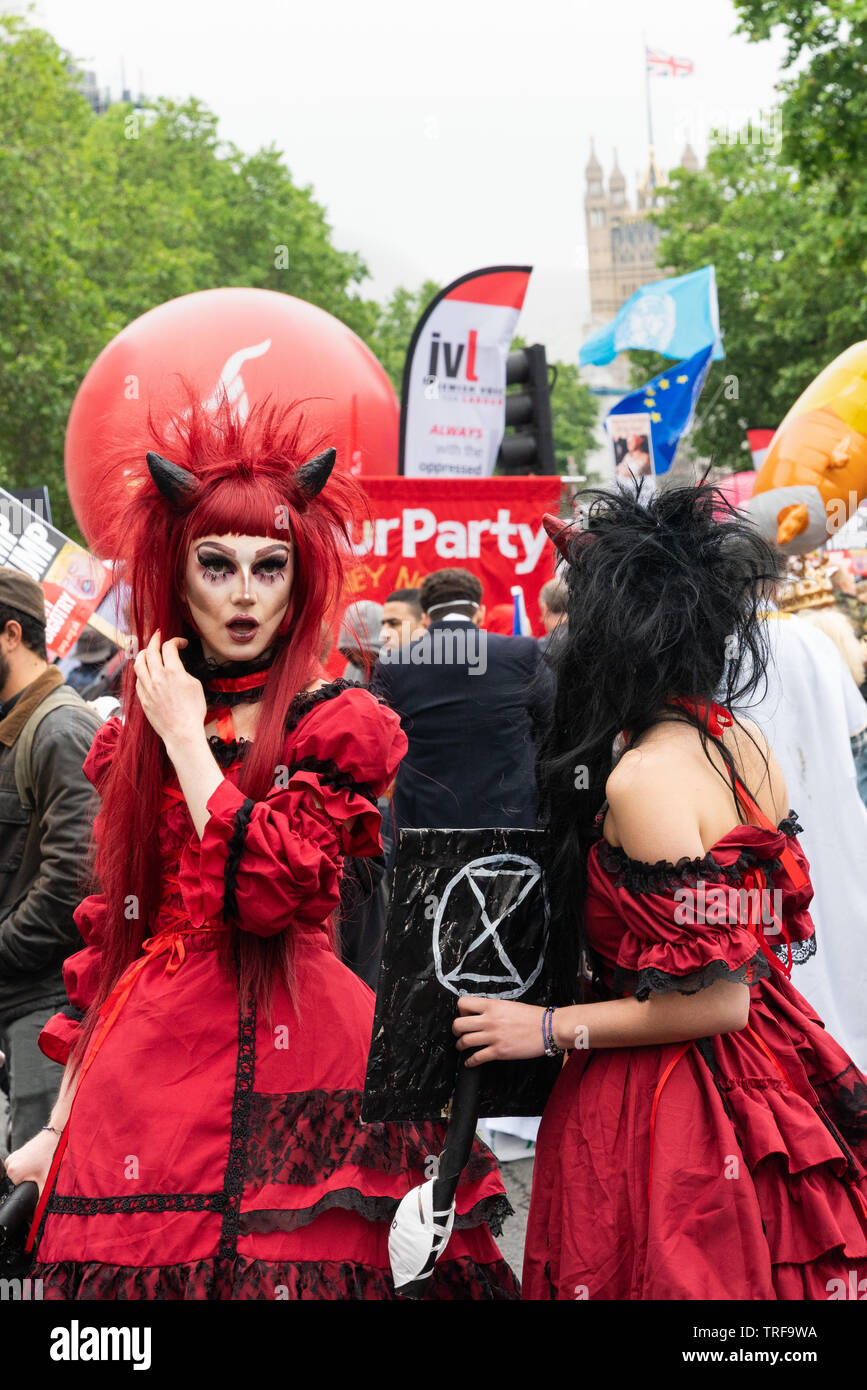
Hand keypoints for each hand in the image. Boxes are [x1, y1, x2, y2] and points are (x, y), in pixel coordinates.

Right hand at [4, 1128, 58, 1193]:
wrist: (52, 1139)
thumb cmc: (49, 1156)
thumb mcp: (45, 1181)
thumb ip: (41, 1197)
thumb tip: (38, 1210)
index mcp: (13, 1172)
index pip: (18, 1187)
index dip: (29, 1185)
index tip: (36, 1178)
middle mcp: (9, 1164)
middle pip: (17, 1180)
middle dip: (28, 1178)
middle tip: (38, 1170)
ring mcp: (11, 1157)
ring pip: (18, 1173)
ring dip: (27, 1171)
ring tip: (37, 1164)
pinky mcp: (15, 1153)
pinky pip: (18, 1165)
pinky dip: (26, 1165)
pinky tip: (35, 1160)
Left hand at [134, 631, 205, 747]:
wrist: (182, 732)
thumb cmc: (193, 711)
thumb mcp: (195, 686)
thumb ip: (183, 672)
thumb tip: (176, 668)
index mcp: (173, 672)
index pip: (169, 647)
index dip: (175, 641)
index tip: (181, 643)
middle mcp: (158, 677)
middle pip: (150, 651)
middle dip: (154, 640)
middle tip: (158, 636)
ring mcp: (148, 688)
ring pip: (139, 663)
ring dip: (143, 653)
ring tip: (147, 651)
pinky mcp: (143, 699)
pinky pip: (138, 680)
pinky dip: (142, 672)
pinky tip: (146, 672)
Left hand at [452, 996, 547, 1065]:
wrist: (548, 1028)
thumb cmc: (533, 1017)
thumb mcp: (509, 1005)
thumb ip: (493, 1009)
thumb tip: (482, 1013)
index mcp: (492, 1006)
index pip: (463, 1004)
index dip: (461, 1010)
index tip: (464, 1015)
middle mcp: (489, 1020)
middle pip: (458, 1024)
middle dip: (455, 1030)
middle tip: (459, 1033)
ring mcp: (493, 1036)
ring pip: (464, 1041)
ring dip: (460, 1046)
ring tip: (462, 1047)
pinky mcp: (498, 1052)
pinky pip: (476, 1058)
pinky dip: (470, 1062)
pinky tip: (470, 1062)